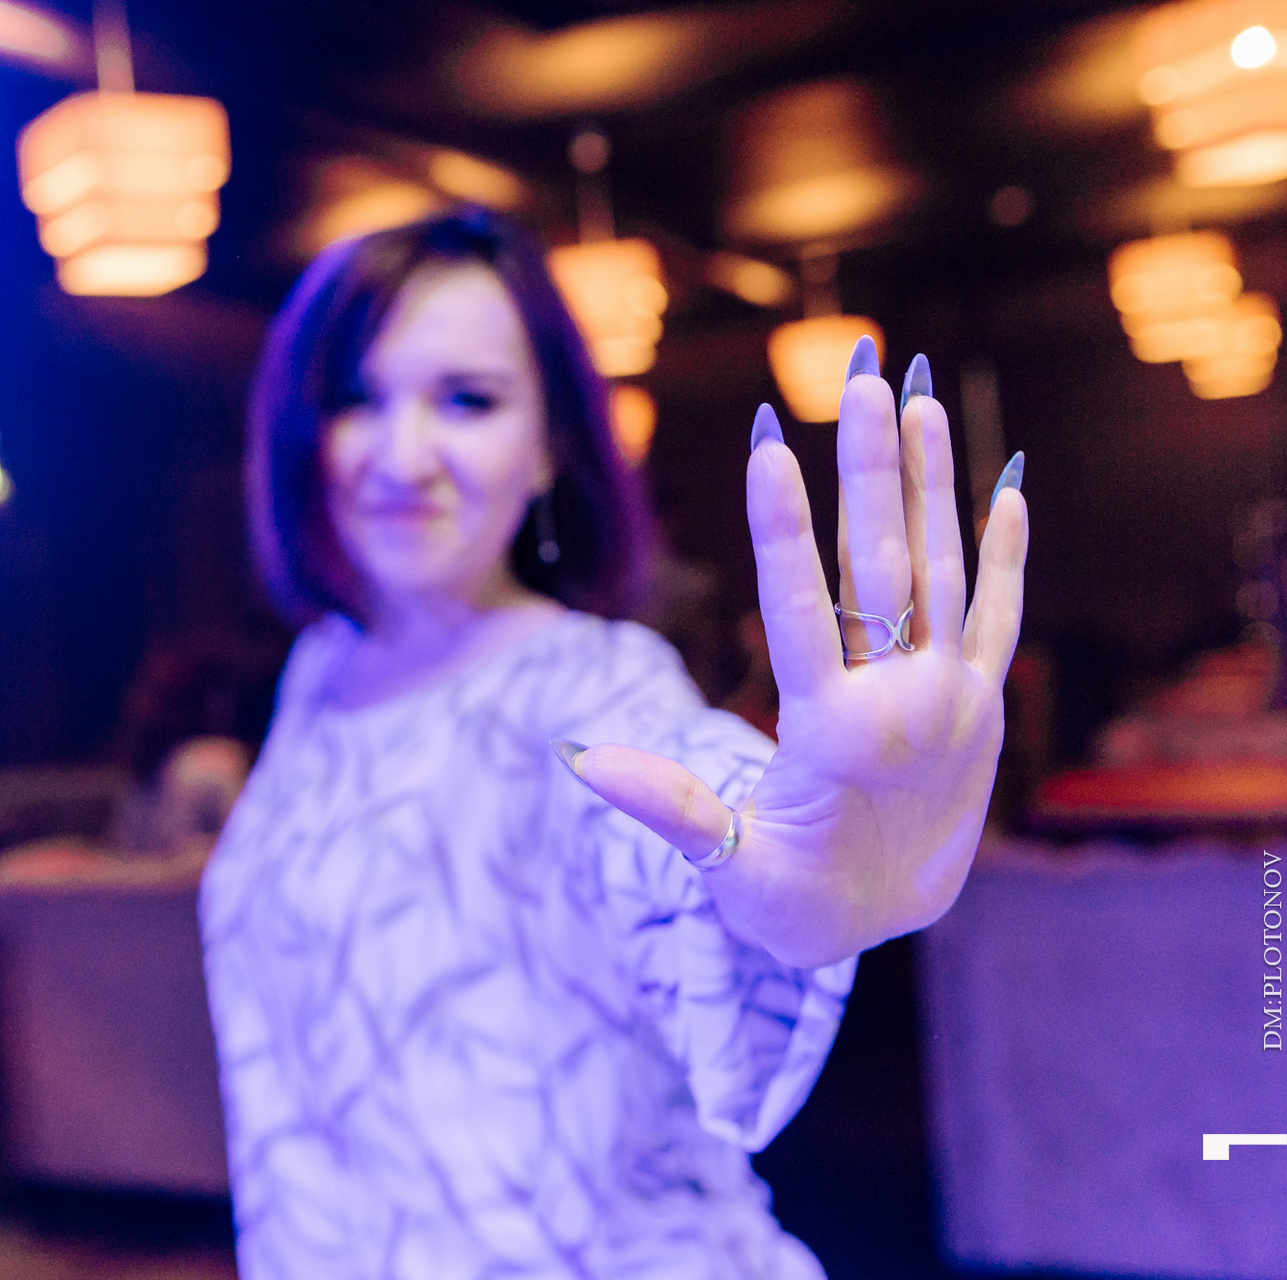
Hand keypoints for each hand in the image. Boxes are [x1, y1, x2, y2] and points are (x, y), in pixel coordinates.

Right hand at [571, 342, 1028, 967]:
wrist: (883, 929)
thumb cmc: (788, 900)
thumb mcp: (727, 865)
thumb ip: (666, 805)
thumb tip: (579, 758)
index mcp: (835, 736)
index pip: (804, 614)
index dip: (783, 530)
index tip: (770, 446)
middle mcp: (904, 704)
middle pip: (882, 568)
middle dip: (869, 466)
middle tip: (865, 376)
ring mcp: (954, 700)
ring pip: (944, 571)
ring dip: (932, 481)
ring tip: (918, 396)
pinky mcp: (985, 706)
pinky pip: (1001, 615)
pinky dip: (1008, 552)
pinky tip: (1006, 483)